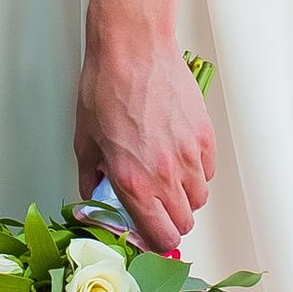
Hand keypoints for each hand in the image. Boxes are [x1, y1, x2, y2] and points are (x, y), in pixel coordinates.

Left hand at [74, 12, 213, 253]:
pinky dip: (197, 171)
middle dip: (168, 221)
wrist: (133, 49)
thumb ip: (91, 177)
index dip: (154, 242)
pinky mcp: (204, 136)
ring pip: (199, 199)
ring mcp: (189, 156)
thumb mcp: (84, 140)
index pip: (159, 237)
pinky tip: (178, 156)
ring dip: (184, 197)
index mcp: (132, 183)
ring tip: (166, 178)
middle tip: (155, 205)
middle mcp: (165, 175)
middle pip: (183, 223)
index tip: (148, 235)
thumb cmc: (105, 87)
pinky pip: (208, 171)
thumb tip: (95, 195)